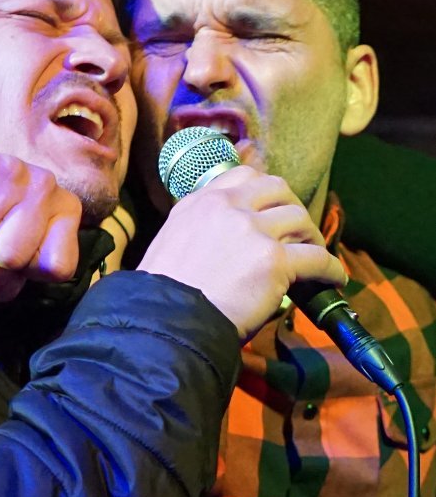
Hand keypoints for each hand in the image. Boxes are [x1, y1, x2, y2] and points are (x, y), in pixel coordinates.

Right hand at [137, 165, 345, 341]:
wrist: (166, 321)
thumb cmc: (164, 295)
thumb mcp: (172, 244)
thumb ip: (198, 230)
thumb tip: (222, 244)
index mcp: (200, 202)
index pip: (243, 176)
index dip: (264, 190)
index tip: (272, 206)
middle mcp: (227, 207)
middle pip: (277, 188)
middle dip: (292, 206)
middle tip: (297, 230)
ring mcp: (252, 230)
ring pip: (299, 218)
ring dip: (311, 236)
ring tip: (313, 255)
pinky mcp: (274, 260)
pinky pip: (317, 257)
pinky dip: (330, 268)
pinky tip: (333, 279)